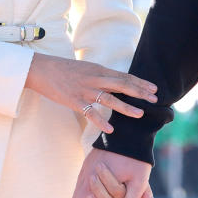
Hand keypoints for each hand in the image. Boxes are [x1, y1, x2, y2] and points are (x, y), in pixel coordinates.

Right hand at [25, 54, 156, 135]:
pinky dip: (100, 121)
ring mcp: (85, 90)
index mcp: (99, 70)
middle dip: (140, 93)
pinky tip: (111, 129)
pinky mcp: (74, 101)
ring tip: (140, 114)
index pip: (124, 76)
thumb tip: (119, 81)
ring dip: (126, 107)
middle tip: (155, 99)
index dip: (140, 83)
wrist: (42, 69)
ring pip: (109, 99)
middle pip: (122, 85)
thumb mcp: (87, 68)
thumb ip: (102, 75)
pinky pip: (90, 113)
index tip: (154, 89)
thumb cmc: (66, 69)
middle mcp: (95, 78)